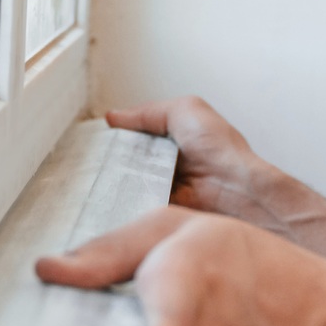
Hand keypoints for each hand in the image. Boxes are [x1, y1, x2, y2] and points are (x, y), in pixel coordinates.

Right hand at [105, 98, 291, 228]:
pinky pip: (131, 210)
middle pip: (122, 165)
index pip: (130, 140)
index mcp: (171, 142)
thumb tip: (113, 117)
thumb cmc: (221, 149)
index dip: (111, 140)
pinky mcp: (158, 215)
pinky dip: (120, 206)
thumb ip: (148, 112)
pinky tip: (107, 203)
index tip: (90, 142)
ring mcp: (160, 192)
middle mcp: (164, 167)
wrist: (237, 193)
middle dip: (105, 165)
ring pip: (122, 188)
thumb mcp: (186, 110)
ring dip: (110, 187)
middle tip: (88, 166)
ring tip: (92, 184)